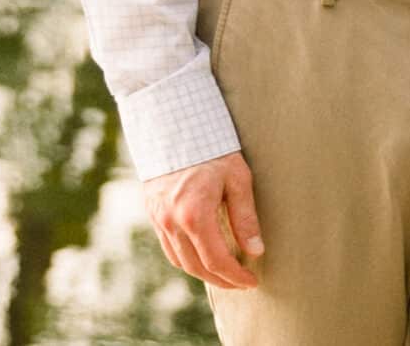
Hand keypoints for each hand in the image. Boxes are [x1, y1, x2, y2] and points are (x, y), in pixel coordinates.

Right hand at [143, 150, 262, 289]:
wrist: (175, 126)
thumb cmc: (213, 149)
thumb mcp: (238, 179)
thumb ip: (245, 218)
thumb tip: (255, 251)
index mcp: (195, 214)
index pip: (216, 260)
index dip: (235, 276)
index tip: (251, 281)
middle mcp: (172, 222)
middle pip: (197, 267)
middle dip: (221, 280)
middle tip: (241, 283)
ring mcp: (159, 220)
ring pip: (180, 261)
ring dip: (203, 273)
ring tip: (225, 274)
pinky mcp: (154, 214)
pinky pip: (169, 248)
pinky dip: (187, 260)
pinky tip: (203, 258)